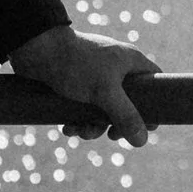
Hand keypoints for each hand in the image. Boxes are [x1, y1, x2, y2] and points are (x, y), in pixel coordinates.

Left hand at [8, 24, 159, 144]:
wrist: (36, 50)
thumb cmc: (76, 65)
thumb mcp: (105, 92)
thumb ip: (126, 116)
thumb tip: (142, 140)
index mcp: (129, 61)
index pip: (155, 80)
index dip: (156, 104)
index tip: (150, 125)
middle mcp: (115, 67)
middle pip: (128, 102)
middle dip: (116, 123)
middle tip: (111, 135)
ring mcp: (95, 74)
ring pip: (103, 108)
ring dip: (92, 126)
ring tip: (79, 131)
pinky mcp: (76, 82)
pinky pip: (84, 107)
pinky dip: (78, 120)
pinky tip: (67, 127)